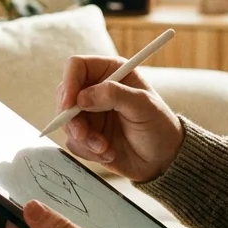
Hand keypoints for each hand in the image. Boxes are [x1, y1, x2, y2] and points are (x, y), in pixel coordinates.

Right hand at [56, 55, 183, 182]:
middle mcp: (97, 90)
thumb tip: (82, 97)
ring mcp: (90, 113)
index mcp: (111, 72)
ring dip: (84, 139)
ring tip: (105, 148)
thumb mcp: (143, 106)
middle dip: (72, 118)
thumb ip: (114, 95)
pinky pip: (74, 142)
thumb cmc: (159, 127)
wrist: (162, 159)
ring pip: (67, 122)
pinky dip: (88, 151)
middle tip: (84, 134)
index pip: (77, 67)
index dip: (69, 83)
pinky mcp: (87, 134)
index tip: (69, 105)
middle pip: (65, 95)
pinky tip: (108, 153)